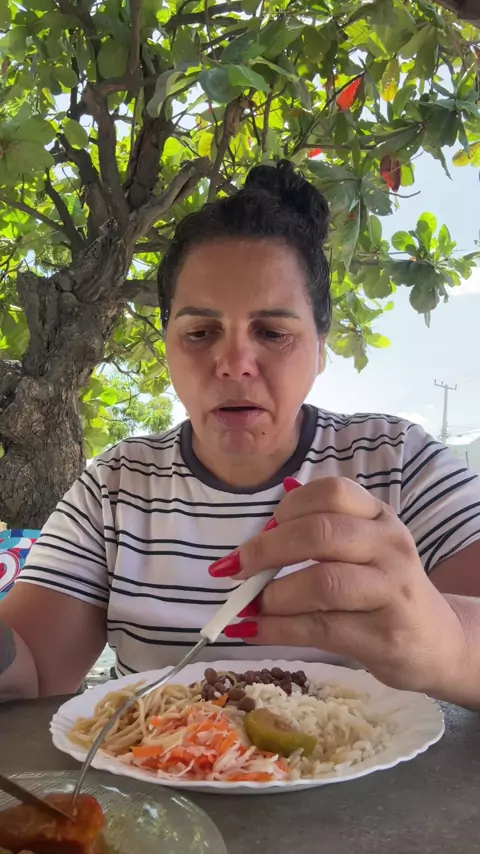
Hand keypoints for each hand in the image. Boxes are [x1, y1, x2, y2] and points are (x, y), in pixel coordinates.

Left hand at [209, 476, 465, 694]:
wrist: (438, 642)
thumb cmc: (384, 590)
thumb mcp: (363, 550)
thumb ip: (319, 533)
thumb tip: (260, 531)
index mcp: (379, 517)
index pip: (331, 492)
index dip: (287, 509)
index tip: (262, 530)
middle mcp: (389, 547)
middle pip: (320, 534)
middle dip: (267, 550)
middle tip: (236, 568)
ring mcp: (391, 591)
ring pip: (322, 583)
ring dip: (273, 596)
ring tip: (249, 606)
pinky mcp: (384, 636)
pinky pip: (321, 628)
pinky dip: (278, 629)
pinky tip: (255, 630)